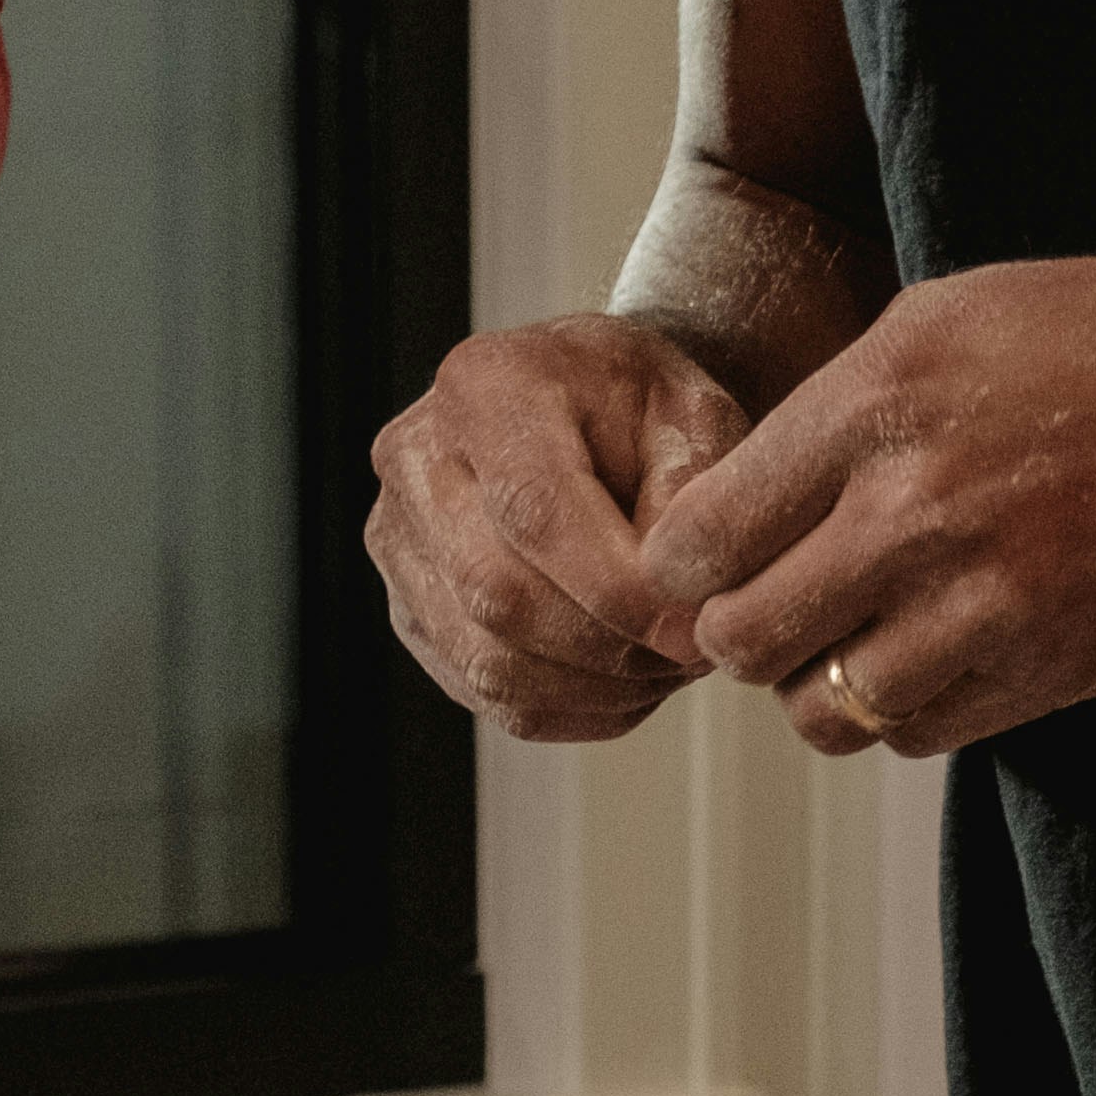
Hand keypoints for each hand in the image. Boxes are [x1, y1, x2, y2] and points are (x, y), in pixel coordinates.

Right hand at [367, 315, 751, 738]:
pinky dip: (575, 707)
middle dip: (613, 646)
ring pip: (491, 663)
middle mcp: (415, 462)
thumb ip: (696, 494)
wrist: (597, 416)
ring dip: (599, 688)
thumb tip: (677, 602)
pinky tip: (629, 677)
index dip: (617, 589)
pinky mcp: (412, 613)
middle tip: (695, 650)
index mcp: (483, 388)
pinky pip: (490, 698)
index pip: (534, 510)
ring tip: (669, 662)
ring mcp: (399, 544)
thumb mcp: (695, 415)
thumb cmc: (646, 411)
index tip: (693, 628)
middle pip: (500, 594)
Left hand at [631, 258, 1095, 752]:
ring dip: (823, 684)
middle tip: (775, 608)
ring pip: (825, 709)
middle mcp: (916, 513)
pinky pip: (918, 733)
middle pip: (743, 641)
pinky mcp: (1046, 671)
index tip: (706, 564)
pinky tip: (935, 651)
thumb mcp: (941, 322)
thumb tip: (725, 510)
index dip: (683, 566)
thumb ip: (825, 415)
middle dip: (739, 632)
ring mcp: (986, 604)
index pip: (699, 543)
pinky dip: (907, 709)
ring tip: (857, 636)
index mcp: (874, 408)